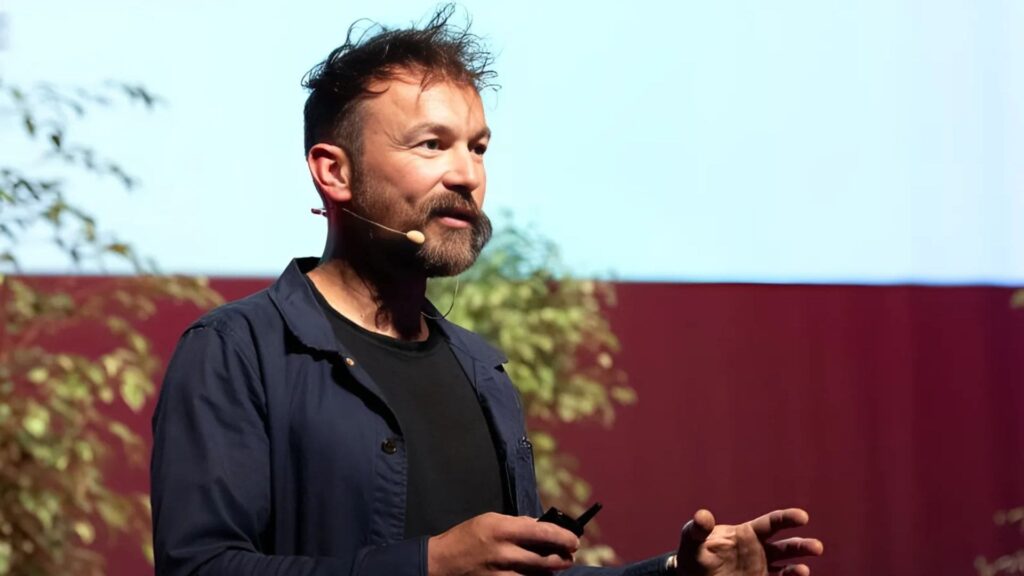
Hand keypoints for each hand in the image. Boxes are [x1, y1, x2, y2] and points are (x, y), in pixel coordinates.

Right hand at [427, 512, 578, 575]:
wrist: (440, 563)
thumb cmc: (467, 538)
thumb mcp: (490, 520)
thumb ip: (517, 524)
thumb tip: (543, 528)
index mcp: (503, 529)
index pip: (544, 533)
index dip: (564, 538)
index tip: (574, 541)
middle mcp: (504, 552)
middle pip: (546, 560)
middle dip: (563, 559)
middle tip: (568, 556)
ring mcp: (501, 574)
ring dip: (550, 572)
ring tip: (553, 566)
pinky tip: (534, 575)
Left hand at [675, 508, 823, 575]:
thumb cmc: (694, 554)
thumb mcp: (692, 540)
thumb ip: (698, 529)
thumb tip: (702, 515)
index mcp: (747, 533)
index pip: (771, 523)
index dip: (787, 518)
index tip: (802, 516)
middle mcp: (759, 551)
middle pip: (786, 547)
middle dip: (802, 545)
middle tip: (816, 547)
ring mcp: (761, 570)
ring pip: (786, 569)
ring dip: (798, 570)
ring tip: (804, 571)